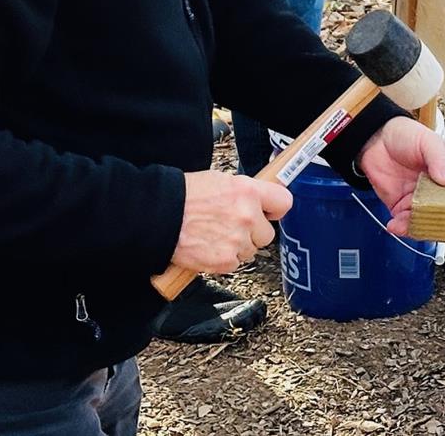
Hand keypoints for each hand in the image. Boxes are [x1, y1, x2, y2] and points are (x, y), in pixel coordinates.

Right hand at [170, 170, 292, 273]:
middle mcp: (247, 216)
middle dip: (253, 233)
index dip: (276, 209)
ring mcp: (238, 241)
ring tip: (215, 235)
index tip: (270, 213)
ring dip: (237, 247)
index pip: (284, 202)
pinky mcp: (225, 261)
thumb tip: (257, 199)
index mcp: (248, 191)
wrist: (160, 216)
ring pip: (250, 251)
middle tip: (232, 227)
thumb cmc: (185, 196)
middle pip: (267, 234)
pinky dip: (223, 259)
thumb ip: (244, 192)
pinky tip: (209, 247)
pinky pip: (235, 264)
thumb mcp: (221, 181)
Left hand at [355, 117, 444, 234]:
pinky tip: (396, 224)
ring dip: (419, 225)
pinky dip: (402, 228)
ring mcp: (419, 200)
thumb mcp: (428, 141)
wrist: (375, 138)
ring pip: (426, 222)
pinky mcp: (401, 207)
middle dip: (440, 221)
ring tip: (409, 221)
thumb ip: (439, 159)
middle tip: (433, 222)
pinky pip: (405, 223)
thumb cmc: (406, 134)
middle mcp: (436, 191)